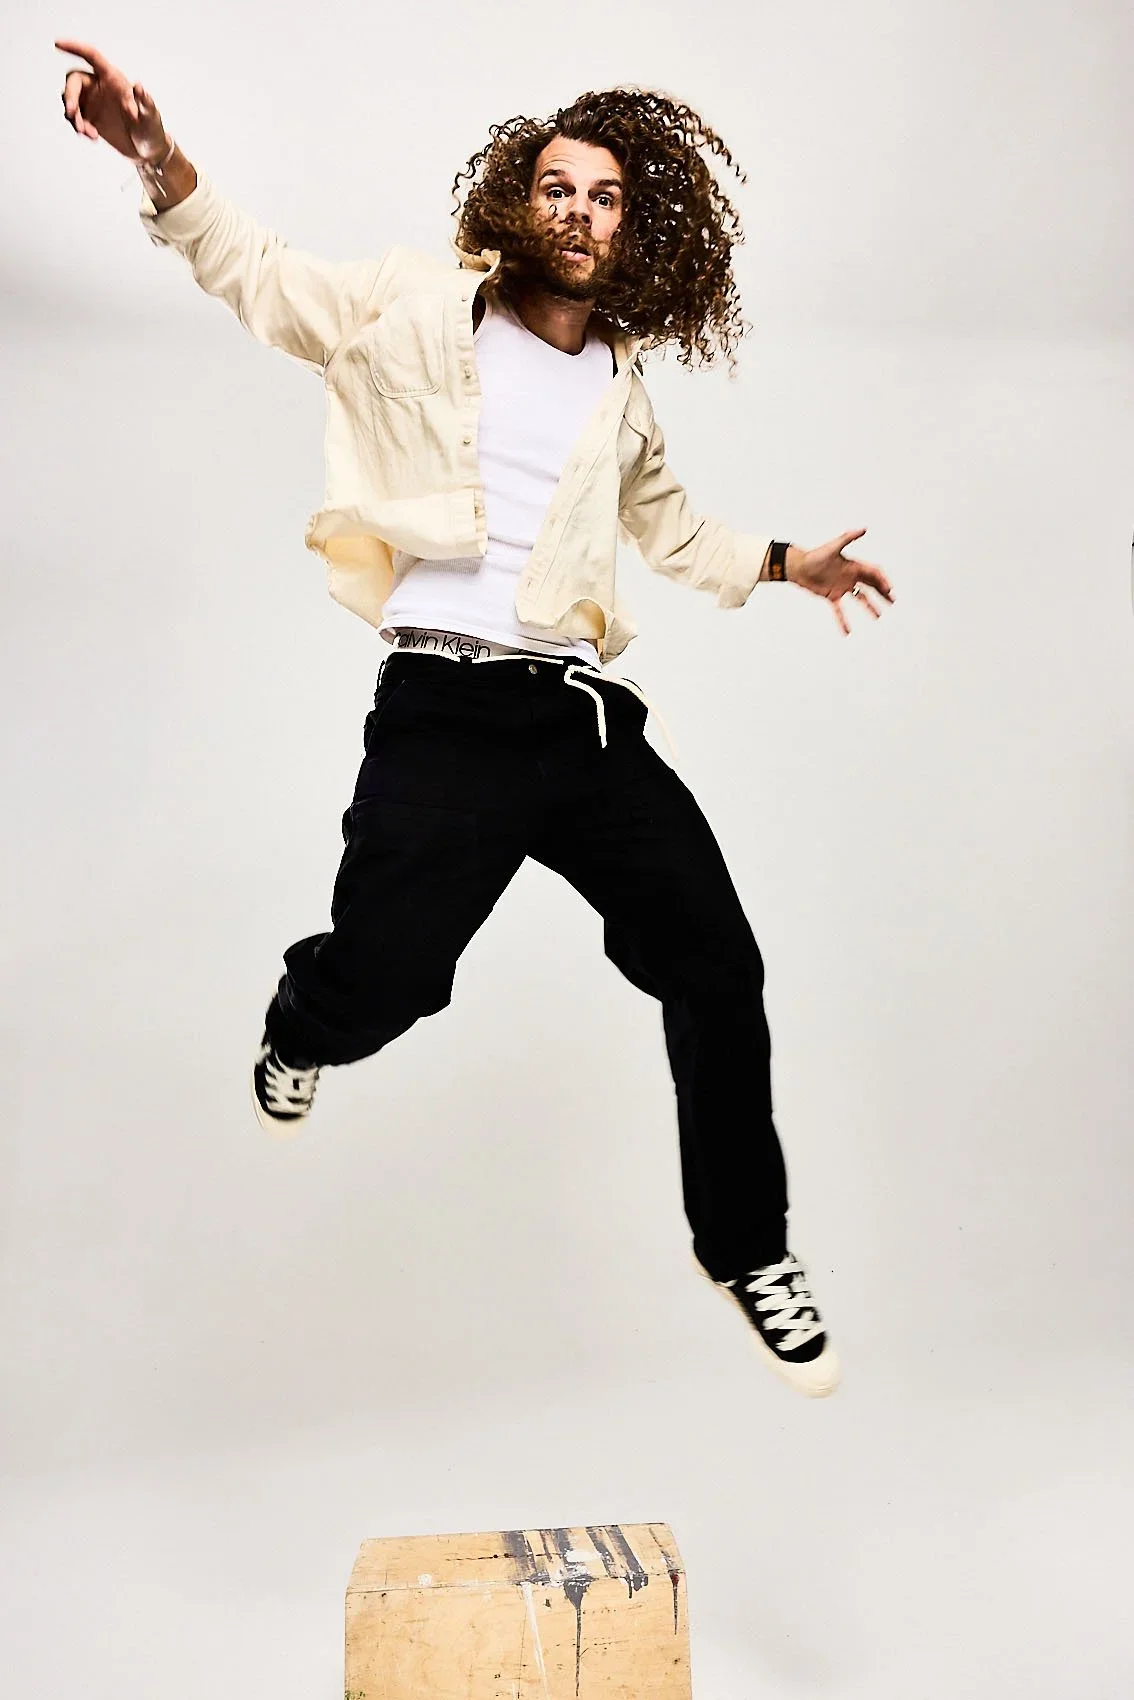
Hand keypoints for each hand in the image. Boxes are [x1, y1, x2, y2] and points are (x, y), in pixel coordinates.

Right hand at [55, 39, 167, 165]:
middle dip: (70, 96)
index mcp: (113, 77)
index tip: (57, 44)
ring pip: (71, 100)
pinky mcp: (90, 118)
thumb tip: (138, 87)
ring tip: (86, 132)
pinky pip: (76, 118)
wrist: (147, 149)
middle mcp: (100, 86)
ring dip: (74, 116)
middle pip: (74, 81)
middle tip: (72, 114)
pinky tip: (92, 136)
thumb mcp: (150, 115)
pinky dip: (80, 127)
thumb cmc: (151, 127)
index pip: (91, 56)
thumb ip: (145, 101)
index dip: (74, 48)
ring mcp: (93, 102)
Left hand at [789, 529, 893, 635]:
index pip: (873, 573)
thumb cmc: (814, 555)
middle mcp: (850, 576)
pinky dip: (843, 620)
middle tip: (892, 601)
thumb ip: (848, 537)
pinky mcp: (832, 596)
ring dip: (869, 607)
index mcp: (853, 565)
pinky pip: (840, 611)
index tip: (888, 590)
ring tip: (878, 616)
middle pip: (871, 585)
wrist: (798, 567)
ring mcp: (842, 587)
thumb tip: (864, 529)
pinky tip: (847, 632)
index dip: (882, 580)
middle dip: (882, 593)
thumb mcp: (833, 547)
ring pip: (860, 598)